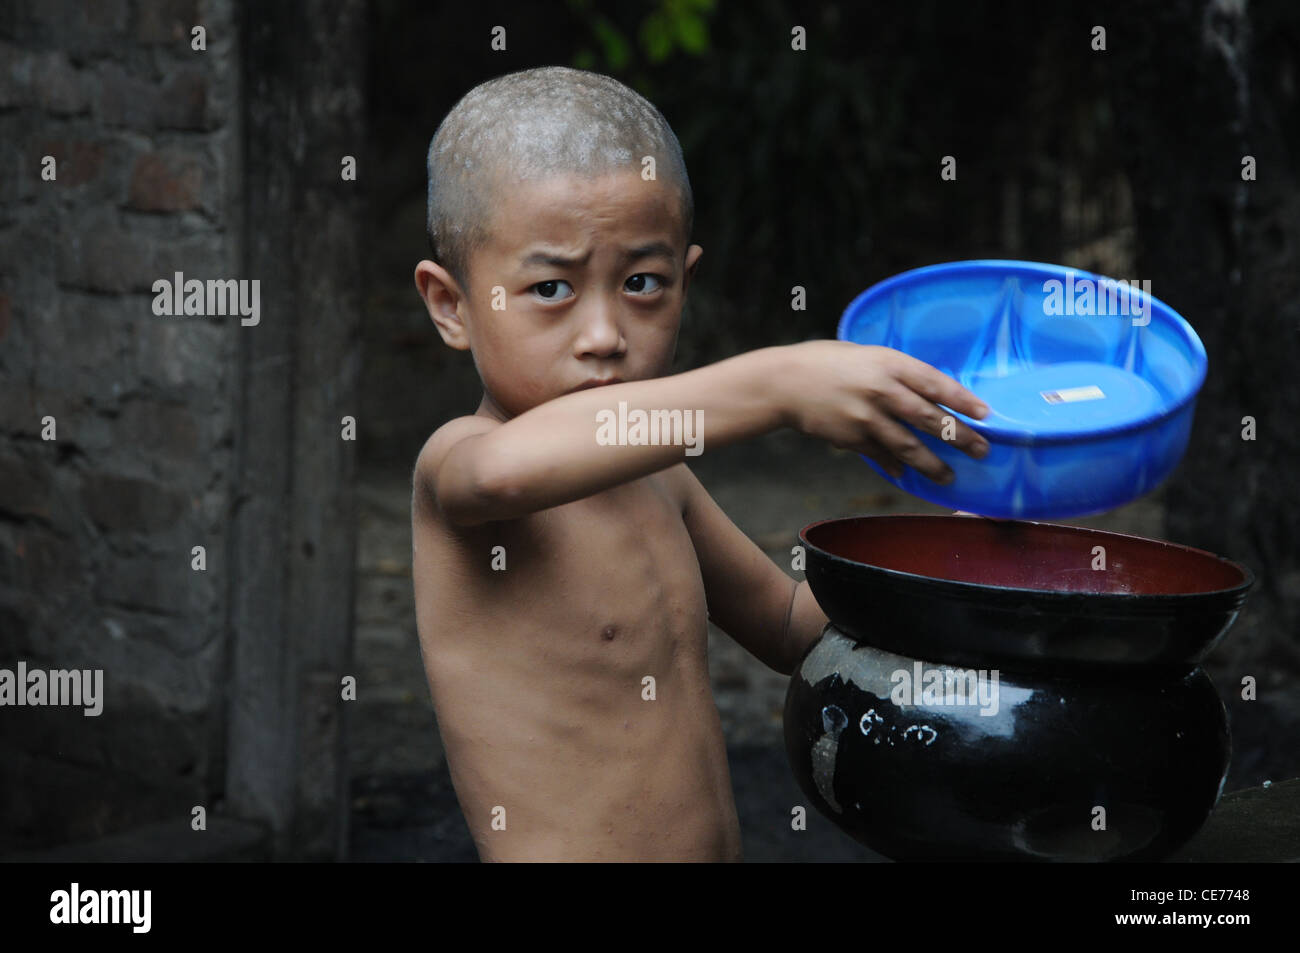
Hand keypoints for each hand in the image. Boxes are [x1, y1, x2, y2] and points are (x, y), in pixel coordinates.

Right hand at [782, 341, 989, 483]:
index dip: (963, 400)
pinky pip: (880, 456)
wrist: (784, 383)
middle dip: (960, 437)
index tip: (986, 414)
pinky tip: (905, 475)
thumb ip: (895, 373)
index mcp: (889, 363)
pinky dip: (894, 466)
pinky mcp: (851, 438)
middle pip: (930, 419)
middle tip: (982, 450)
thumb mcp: (866, 355)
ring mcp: (866, 417)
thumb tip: (928, 394)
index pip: (936, 383)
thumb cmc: (827, 362)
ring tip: (949, 477)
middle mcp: (881, 390)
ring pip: (909, 446)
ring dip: (932, 464)